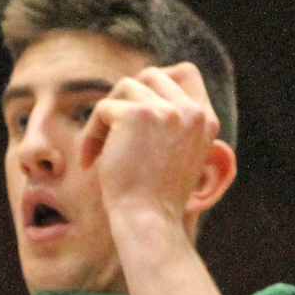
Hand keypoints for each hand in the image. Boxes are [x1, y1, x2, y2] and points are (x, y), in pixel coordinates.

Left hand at [80, 62, 220, 224]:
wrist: (147, 221)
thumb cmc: (155, 200)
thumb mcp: (177, 159)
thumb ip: (171, 126)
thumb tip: (144, 95)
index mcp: (205, 120)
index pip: (185, 73)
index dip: (156, 83)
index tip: (133, 112)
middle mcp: (190, 111)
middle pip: (151, 75)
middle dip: (125, 99)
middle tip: (110, 132)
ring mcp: (165, 110)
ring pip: (125, 87)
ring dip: (106, 117)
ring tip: (97, 150)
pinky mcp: (135, 115)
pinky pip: (103, 108)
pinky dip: (90, 134)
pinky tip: (89, 161)